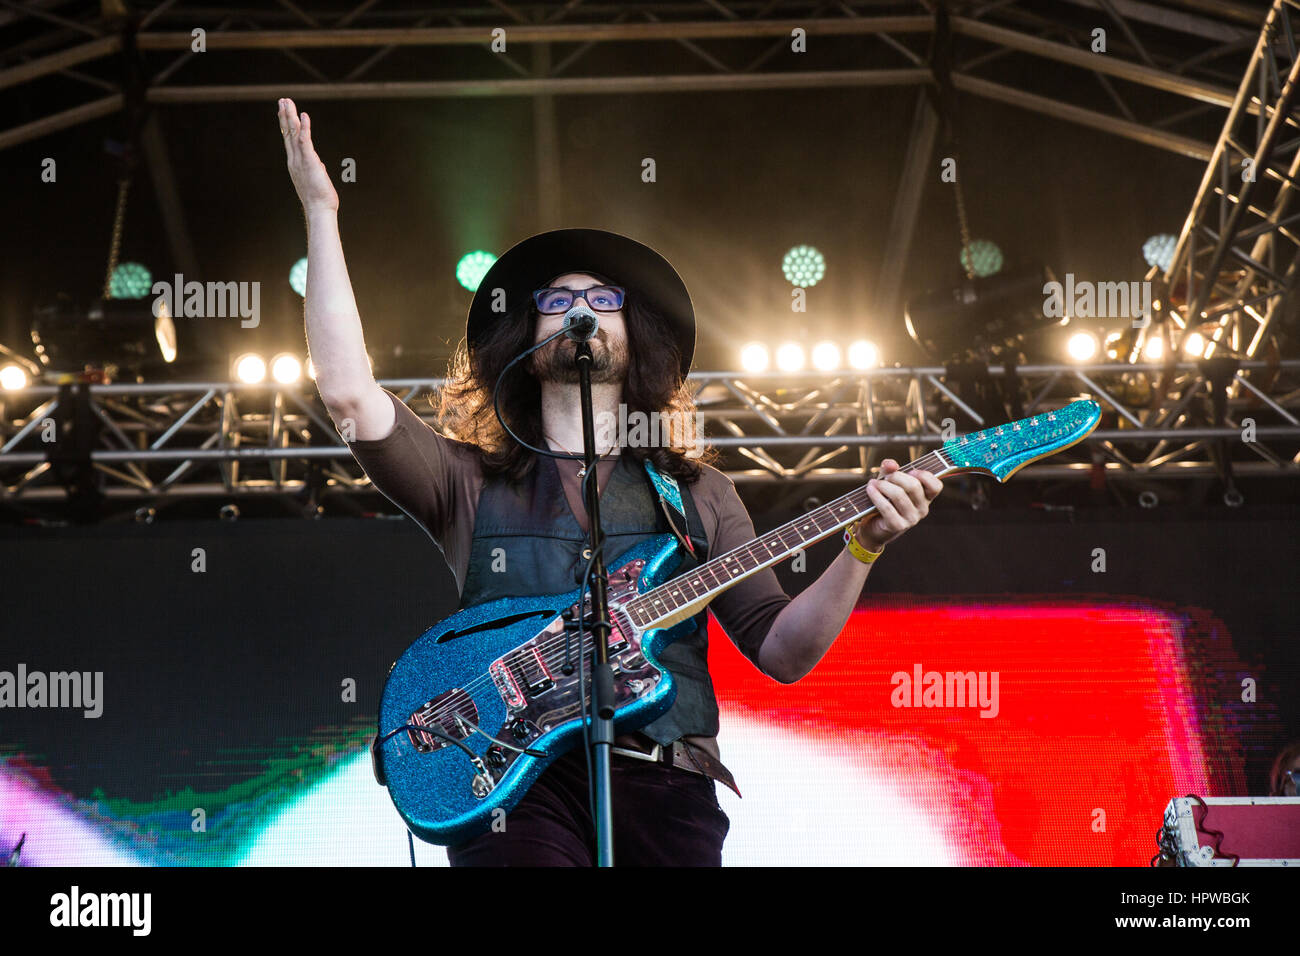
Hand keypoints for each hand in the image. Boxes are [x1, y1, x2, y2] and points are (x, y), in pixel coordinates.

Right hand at [278, 97, 338, 213]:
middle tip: (282, 100)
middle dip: (285, 116)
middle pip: (288, 133)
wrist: (319, 210)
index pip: (289, 140)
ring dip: (290, 117)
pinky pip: (305, 141)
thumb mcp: (315, 180)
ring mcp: (300, 161)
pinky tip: (304, 116)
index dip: (286, 124)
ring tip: (287, 102)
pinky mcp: (309, 162)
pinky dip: (305, 128)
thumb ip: (314, 169)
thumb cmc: (319, 199)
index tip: (283, 111)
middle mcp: (294, 160)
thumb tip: (318, 165)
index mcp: (295, 164)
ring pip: (293, 134)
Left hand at [856, 459, 942, 551]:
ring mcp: (911, 519)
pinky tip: (870, 490)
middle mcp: (922, 509)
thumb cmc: (885, 500)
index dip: (924, 475)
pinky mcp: (898, 526)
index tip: (911, 471)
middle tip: (884, 477)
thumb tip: (890, 464)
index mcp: (926, 498)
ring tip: (873, 483)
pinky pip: (887, 507)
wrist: (873, 526)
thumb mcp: (889, 482)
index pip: (936, 486)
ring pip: (899, 495)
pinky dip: (876, 496)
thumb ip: (890, 470)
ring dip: (883, 485)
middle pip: (914, 486)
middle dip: (896, 476)